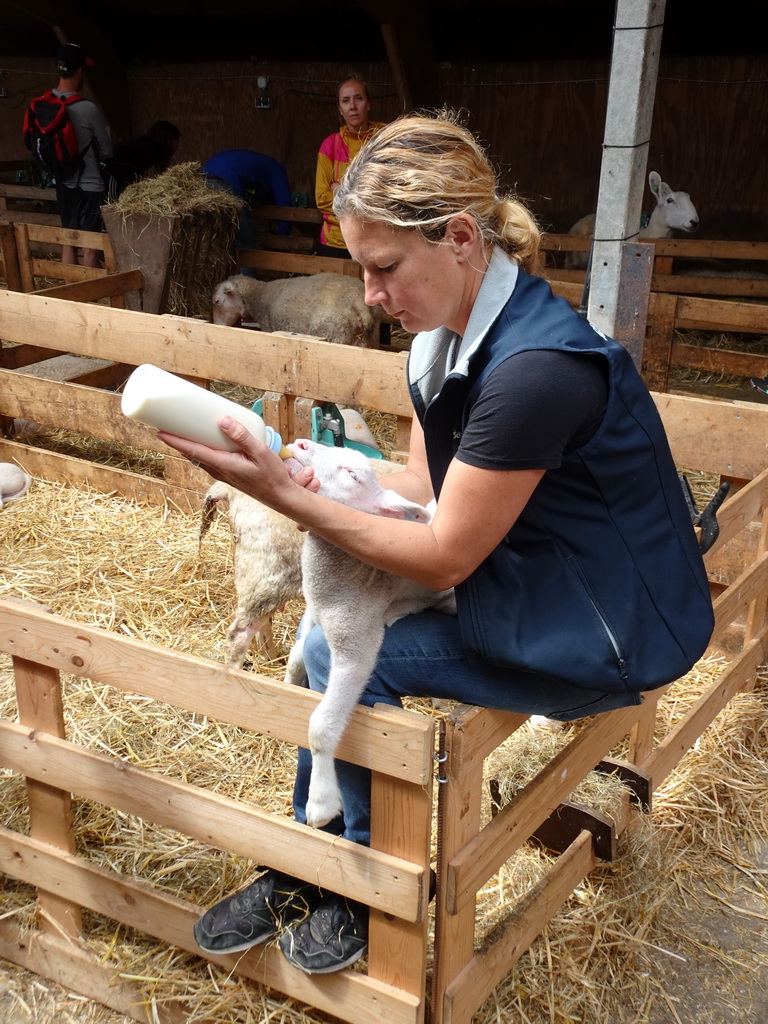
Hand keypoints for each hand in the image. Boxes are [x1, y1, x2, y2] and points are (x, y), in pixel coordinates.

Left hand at [157, 416, 318, 506]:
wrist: (280, 497)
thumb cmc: (272, 476)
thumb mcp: (260, 452)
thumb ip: (242, 436)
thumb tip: (222, 419)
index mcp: (223, 465)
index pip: (193, 450)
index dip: (175, 441)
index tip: (159, 431)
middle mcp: (218, 470)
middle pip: (191, 453)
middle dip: (177, 439)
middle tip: (166, 422)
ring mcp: (221, 474)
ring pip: (199, 457)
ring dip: (188, 444)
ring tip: (182, 428)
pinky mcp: (227, 474)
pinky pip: (208, 459)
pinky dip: (201, 449)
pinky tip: (206, 440)